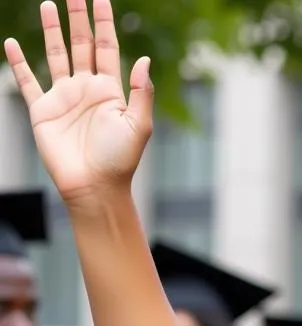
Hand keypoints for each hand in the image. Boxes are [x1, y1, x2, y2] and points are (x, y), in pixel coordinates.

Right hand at [3, 0, 152, 205]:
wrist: (94, 186)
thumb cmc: (119, 160)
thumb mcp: (138, 126)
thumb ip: (141, 93)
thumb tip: (144, 59)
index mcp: (110, 91)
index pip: (107, 48)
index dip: (104, 23)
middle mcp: (86, 89)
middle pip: (81, 44)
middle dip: (79, 18)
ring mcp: (64, 98)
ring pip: (55, 55)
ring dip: (52, 30)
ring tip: (49, 5)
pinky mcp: (43, 110)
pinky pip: (28, 81)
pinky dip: (19, 63)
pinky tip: (13, 44)